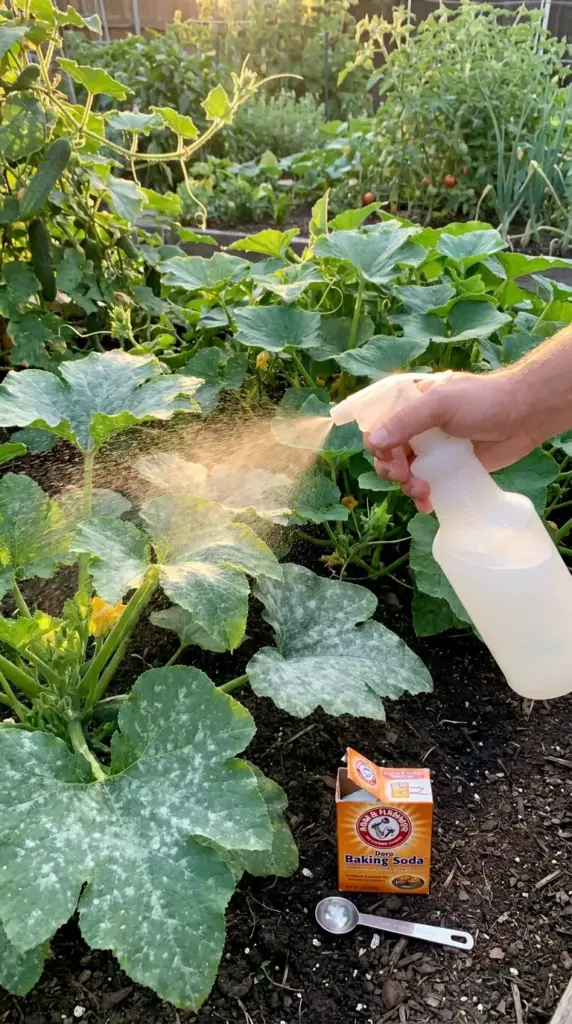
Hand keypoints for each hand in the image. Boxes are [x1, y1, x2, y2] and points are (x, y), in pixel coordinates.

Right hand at [364, 371, 537, 511]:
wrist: (524, 415)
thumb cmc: (483, 401)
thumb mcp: (440, 404)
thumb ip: (406, 421)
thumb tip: (374, 443)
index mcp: (411, 405)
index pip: (378, 426)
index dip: (377, 444)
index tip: (391, 457)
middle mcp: (418, 428)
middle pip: (388, 454)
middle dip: (391, 470)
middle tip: (406, 476)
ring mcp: (433, 450)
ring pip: (405, 474)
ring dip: (407, 486)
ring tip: (423, 492)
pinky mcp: (449, 469)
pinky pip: (426, 486)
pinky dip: (422, 497)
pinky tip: (428, 504)